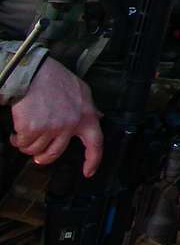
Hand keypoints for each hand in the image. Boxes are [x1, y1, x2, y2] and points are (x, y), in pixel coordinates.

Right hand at [9, 56, 102, 174]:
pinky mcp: (32, 128)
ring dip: (27, 145)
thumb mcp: (81, 91)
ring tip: (25, 133)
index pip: (96, 142)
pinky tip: (16, 130)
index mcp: (85, 116)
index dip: (93, 160)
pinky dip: (16, 139)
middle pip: (56, 153)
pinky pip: (22, 143)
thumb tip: (98, 117)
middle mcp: (70, 124)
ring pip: (35, 150)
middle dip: (43, 158)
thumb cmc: (56, 79)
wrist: (34, 72)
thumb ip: (88, 107)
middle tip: (38, 156)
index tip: (88, 172)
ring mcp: (52, 128)